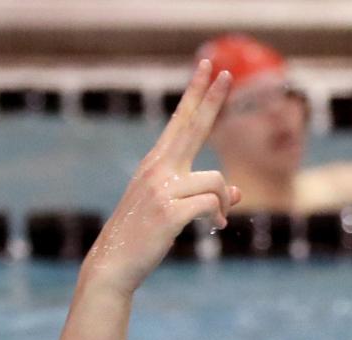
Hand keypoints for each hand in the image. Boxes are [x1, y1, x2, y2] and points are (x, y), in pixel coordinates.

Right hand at [84, 60, 240, 296]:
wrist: (115, 263)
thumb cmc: (142, 236)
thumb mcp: (171, 210)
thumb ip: (201, 196)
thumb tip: (237, 191)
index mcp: (155, 163)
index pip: (180, 120)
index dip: (194, 92)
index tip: (206, 65)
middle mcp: (158, 169)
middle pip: (194, 126)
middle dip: (213, 99)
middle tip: (226, 73)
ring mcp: (163, 189)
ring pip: (216, 180)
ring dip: (225, 201)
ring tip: (220, 219)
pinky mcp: (170, 212)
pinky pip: (210, 205)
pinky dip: (218, 217)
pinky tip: (215, 228)